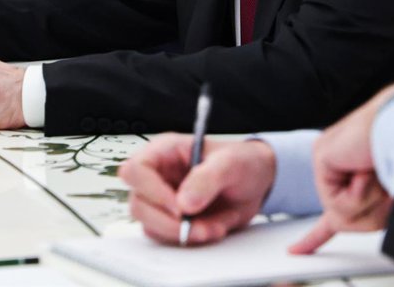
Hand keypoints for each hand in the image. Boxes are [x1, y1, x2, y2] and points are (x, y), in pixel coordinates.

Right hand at [120, 134, 275, 245]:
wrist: (258, 183)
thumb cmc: (242, 162)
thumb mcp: (231, 163)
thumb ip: (207, 178)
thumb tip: (183, 203)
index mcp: (165, 151)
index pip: (135, 170)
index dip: (152, 191)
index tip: (179, 208)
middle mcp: (158, 176)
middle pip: (138, 205)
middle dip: (169, 223)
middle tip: (198, 227)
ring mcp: (163, 201)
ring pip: (150, 226)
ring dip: (183, 234)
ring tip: (215, 227)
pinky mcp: (172, 221)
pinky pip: (168, 239)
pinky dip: (192, 240)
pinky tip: (213, 229)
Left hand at [290, 78, 393, 253]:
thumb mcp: (391, 200)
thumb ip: (364, 216)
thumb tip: (335, 224)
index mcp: (357, 169)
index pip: (335, 205)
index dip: (316, 235)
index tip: (297, 250)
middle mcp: (341, 163)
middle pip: (346, 219)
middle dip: (371, 215)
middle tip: (389, 189)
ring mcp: (329, 158)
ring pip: (342, 215)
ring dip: (369, 205)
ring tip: (380, 174)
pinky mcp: (322, 156)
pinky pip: (337, 203)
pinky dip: (359, 197)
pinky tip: (366, 171)